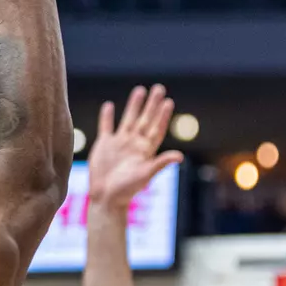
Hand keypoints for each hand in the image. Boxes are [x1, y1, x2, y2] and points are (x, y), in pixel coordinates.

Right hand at [88, 85, 183, 209]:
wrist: (105, 197)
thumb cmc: (127, 189)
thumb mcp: (145, 175)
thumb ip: (161, 163)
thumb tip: (180, 156)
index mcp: (146, 150)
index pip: (157, 129)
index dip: (163, 116)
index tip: (168, 101)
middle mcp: (134, 144)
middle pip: (145, 120)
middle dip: (152, 104)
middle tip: (159, 88)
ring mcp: (119, 143)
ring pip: (128, 119)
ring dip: (134, 105)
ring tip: (140, 90)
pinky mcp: (104, 145)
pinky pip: (106, 127)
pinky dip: (107, 117)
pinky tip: (109, 105)